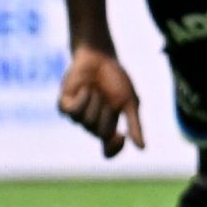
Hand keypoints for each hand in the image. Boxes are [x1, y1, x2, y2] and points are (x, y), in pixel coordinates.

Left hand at [59, 44, 143, 158]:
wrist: (100, 56)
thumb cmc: (116, 78)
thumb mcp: (130, 101)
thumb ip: (134, 124)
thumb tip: (142, 148)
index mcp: (108, 125)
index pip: (108, 150)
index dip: (113, 149)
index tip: (121, 137)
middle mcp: (92, 124)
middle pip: (100, 133)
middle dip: (107, 114)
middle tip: (108, 98)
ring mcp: (77, 115)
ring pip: (86, 122)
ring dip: (95, 103)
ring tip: (95, 88)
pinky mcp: (65, 105)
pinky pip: (72, 112)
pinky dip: (82, 99)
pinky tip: (86, 88)